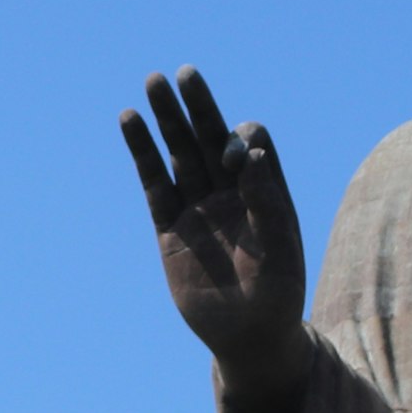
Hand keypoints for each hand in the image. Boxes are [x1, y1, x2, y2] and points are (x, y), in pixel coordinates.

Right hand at [117, 66, 308, 396]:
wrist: (249, 339)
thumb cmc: (277, 298)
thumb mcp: (280, 252)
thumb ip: (267, 203)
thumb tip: (251, 153)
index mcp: (266, 194)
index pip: (252, 146)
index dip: (241, 143)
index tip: (235, 162)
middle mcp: (232, 195)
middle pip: (212, 138)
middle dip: (199, 107)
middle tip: (185, 73)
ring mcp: (200, 209)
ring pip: (180, 154)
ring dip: (168, 120)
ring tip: (153, 82)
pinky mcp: (171, 228)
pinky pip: (154, 184)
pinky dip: (143, 153)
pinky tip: (131, 120)